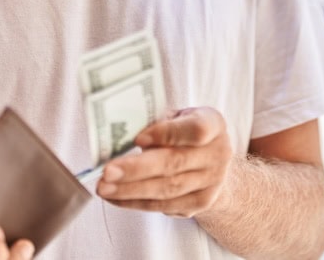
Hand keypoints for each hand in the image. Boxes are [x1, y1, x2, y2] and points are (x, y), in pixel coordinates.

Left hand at [96, 106, 232, 217]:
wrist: (212, 163)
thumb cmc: (185, 132)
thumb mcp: (177, 118)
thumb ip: (156, 122)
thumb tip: (119, 136)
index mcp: (213, 123)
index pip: (196, 129)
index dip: (167, 134)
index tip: (138, 138)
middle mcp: (218, 153)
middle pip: (176, 163)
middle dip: (137, 169)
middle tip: (108, 171)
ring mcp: (212, 181)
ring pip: (167, 188)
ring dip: (131, 190)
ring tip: (104, 187)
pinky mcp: (200, 203)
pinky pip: (164, 205)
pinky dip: (136, 202)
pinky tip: (115, 197)